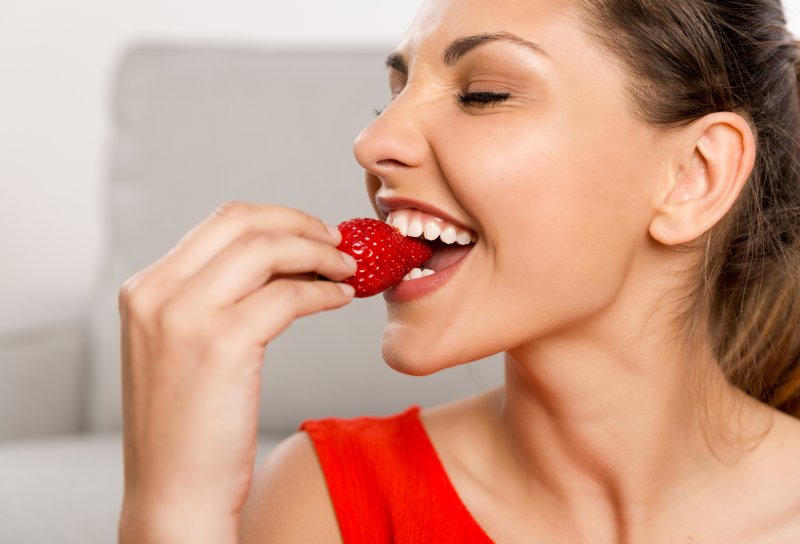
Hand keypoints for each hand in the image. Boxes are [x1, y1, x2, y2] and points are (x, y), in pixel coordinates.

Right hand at [117, 202, 356, 542]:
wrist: (174, 493)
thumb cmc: (188, 426)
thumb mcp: (181, 347)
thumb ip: (212, 299)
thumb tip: (278, 259)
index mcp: (145, 289)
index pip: (219, 223)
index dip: (276, 219)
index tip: (311, 232)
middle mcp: (157, 293)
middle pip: (243, 222)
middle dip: (301, 223)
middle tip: (337, 241)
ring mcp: (185, 316)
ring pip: (268, 250)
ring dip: (319, 253)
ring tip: (348, 269)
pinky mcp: (222, 344)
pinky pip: (289, 296)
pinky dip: (323, 291)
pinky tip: (340, 299)